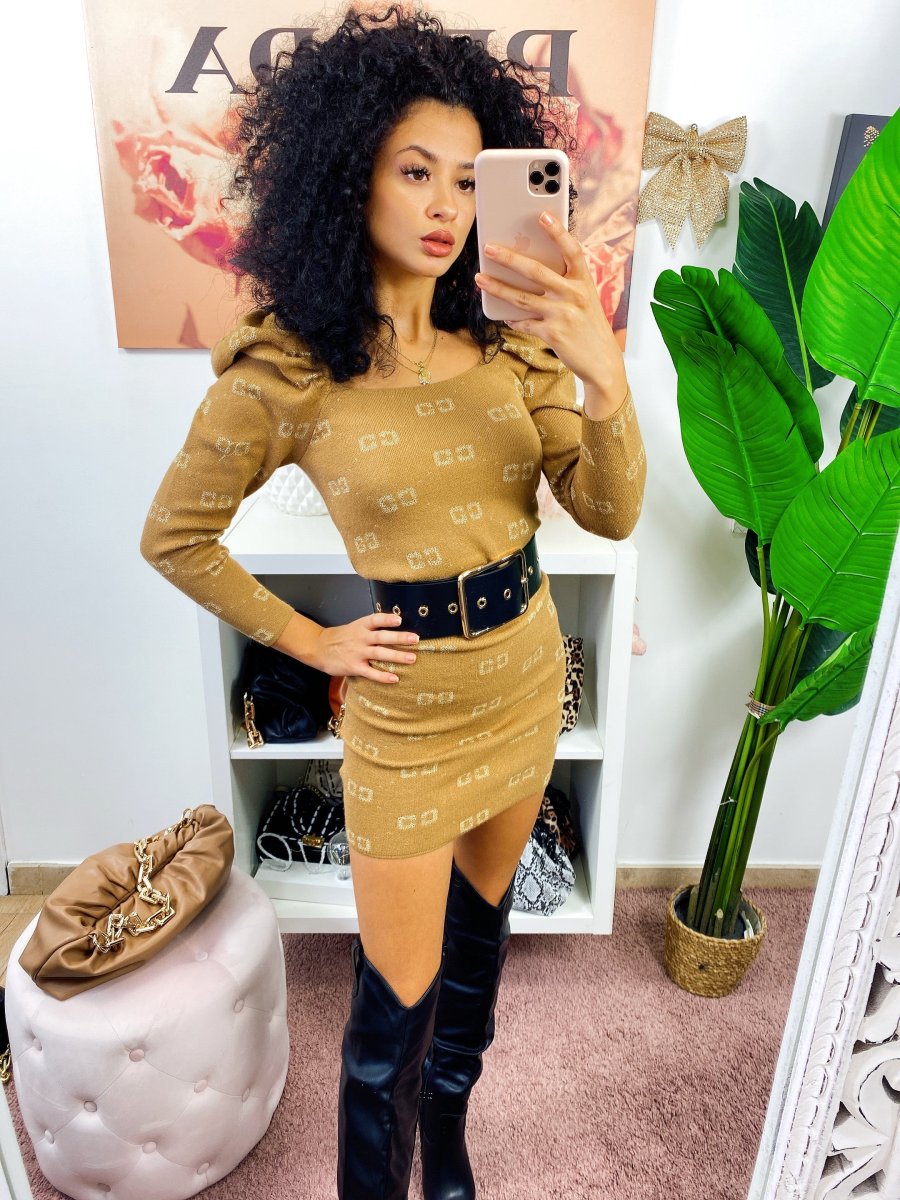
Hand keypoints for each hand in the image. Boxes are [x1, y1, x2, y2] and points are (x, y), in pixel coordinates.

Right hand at [312, 612, 418, 683]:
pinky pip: (371, 672)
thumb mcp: (355, 626)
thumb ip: (371, 627)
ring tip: (412, 659)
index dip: (387, 619)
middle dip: (399, 638)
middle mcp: (361, 638)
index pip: (376, 620)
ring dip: (397, 656)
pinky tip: (395, 678)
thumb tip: (394, 625)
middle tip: (415, 639)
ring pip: (380, 654)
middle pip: (382, 637)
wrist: (319, 648)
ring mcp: (358, 653)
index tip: (399, 619)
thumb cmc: (341, 637)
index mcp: (361, 626)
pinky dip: (383, 676)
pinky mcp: (354, 667)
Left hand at [475, 210, 625, 395]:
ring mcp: (562, 314)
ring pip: (522, 298)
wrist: (602, 360)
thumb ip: (565, 282)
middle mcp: (574, 295)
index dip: (557, 232)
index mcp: (584, 281)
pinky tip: (504, 315)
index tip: (542, 216)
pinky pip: (524, 323)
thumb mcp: (585, 299)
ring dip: (497, 287)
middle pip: (536, 271)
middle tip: (489, 248)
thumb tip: (529, 269)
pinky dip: (512, 319)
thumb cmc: (590, 325)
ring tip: (480, 278)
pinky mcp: (552, 334)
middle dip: (509, 257)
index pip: (571, 250)